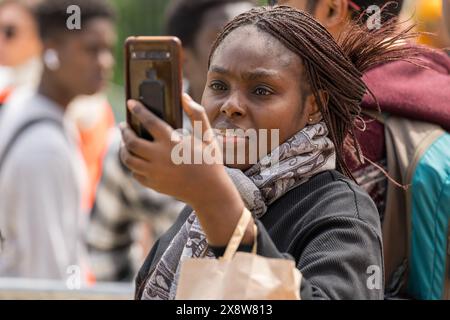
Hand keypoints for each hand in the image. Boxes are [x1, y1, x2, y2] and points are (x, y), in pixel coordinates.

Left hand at [120, 94, 252, 245]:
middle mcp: (160, 157)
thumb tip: (183, 96)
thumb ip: (197, 114)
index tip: (131, 102)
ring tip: (126, 143)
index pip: (149, 121)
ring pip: (128, 159)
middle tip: (124, 125)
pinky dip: (133, 165)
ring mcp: (155, 173)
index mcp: (172, 142)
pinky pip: (135, 173)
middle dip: (125, 131)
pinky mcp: (153, 185)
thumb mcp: (207, 135)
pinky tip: (136, 159)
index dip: (138, 110)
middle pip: (131, 141)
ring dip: (124, 148)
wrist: (210, 191)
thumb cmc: (210, 160)